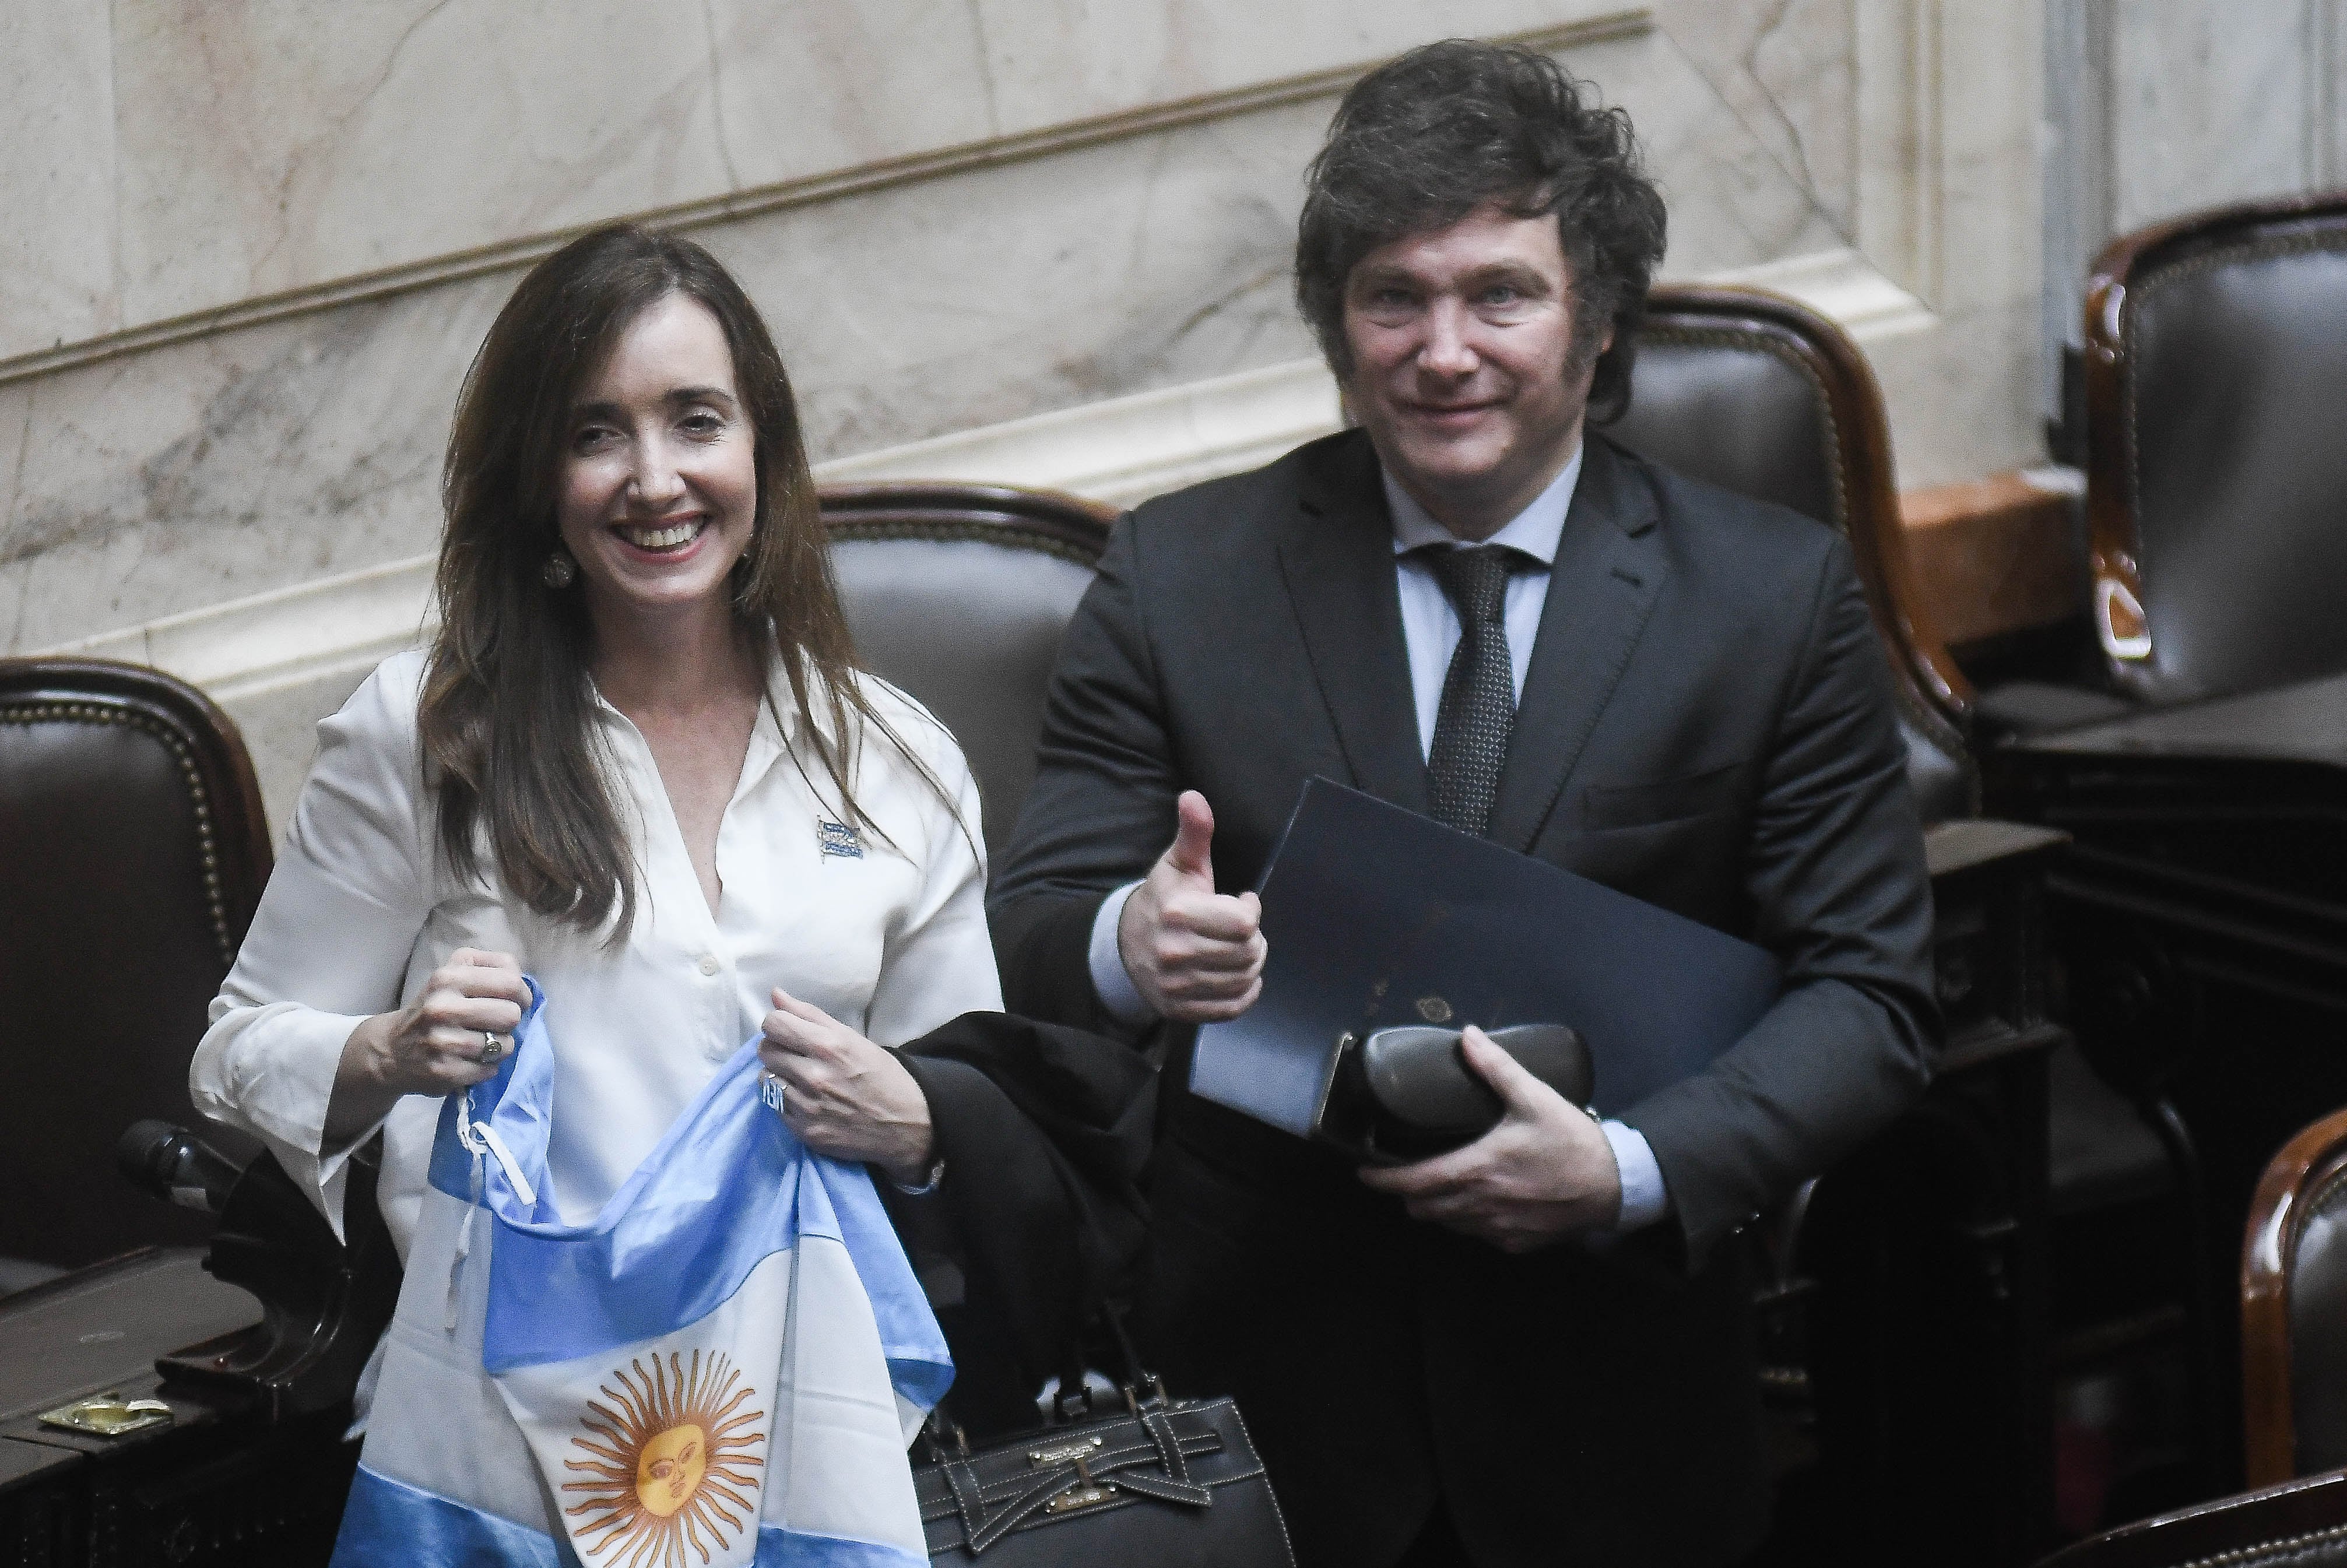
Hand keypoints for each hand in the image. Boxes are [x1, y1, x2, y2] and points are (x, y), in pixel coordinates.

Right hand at [329, 948, 529, 1143]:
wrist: (392, 1049)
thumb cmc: (435, 1008)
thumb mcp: (453, 974)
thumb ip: (490, 967)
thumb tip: (521, 981)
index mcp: (449, 977)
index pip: (511, 982)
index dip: (522, 994)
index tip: (516, 1001)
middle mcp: (442, 1007)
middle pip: (511, 1015)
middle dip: (509, 1022)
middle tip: (494, 1024)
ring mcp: (442, 1041)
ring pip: (505, 1045)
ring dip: (499, 1047)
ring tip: (479, 1043)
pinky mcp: (444, 1071)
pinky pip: (490, 1069)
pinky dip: (486, 1067)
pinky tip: (469, 1060)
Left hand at [759, 988, 934, 1184]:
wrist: (906, 1124)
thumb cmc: (881, 1075)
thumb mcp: (852, 1038)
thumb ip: (810, 1015)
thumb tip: (775, 995)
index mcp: (829, 1046)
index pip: (774, 1025)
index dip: (778, 1024)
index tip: (788, 1031)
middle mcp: (814, 1075)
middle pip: (765, 1050)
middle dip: (777, 1048)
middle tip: (796, 1055)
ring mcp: (807, 1106)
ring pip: (765, 1079)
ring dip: (779, 1076)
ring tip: (801, 1079)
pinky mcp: (804, 1131)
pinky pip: (775, 1107)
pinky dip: (786, 1101)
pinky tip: (807, 1100)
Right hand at [1117, 791, 1265, 1021]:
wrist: (1125, 943)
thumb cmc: (1163, 898)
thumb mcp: (1179, 863)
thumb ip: (1193, 832)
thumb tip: (1193, 796)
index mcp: (1176, 913)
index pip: (1244, 923)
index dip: (1251, 911)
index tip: (1242, 901)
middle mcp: (1173, 953)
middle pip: (1248, 954)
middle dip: (1254, 939)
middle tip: (1243, 929)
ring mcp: (1175, 986)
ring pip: (1244, 980)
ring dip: (1251, 964)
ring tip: (1238, 949)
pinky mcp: (1179, 1009)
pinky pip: (1232, 1008)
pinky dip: (1244, 992)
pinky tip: (1236, 974)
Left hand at [1357, 1026, 1620, 1251]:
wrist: (1614, 1185)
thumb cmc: (1571, 1140)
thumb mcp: (1533, 1097)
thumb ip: (1496, 1067)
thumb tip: (1468, 1035)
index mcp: (1477, 1169)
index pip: (1414, 1182)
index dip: (1383, 1180)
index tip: (1364, 1173)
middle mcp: (1480, 1205)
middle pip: (1424, 1208)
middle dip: (1408, 1193)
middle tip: (1404, 1174)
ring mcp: (1498, 1229)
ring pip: (1449, 1224)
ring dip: (1437, 1208)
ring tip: (1437, 1186)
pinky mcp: (1516, 1242)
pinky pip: (1479, 1235)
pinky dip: (1469, 1221)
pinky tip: (1478, 1203)